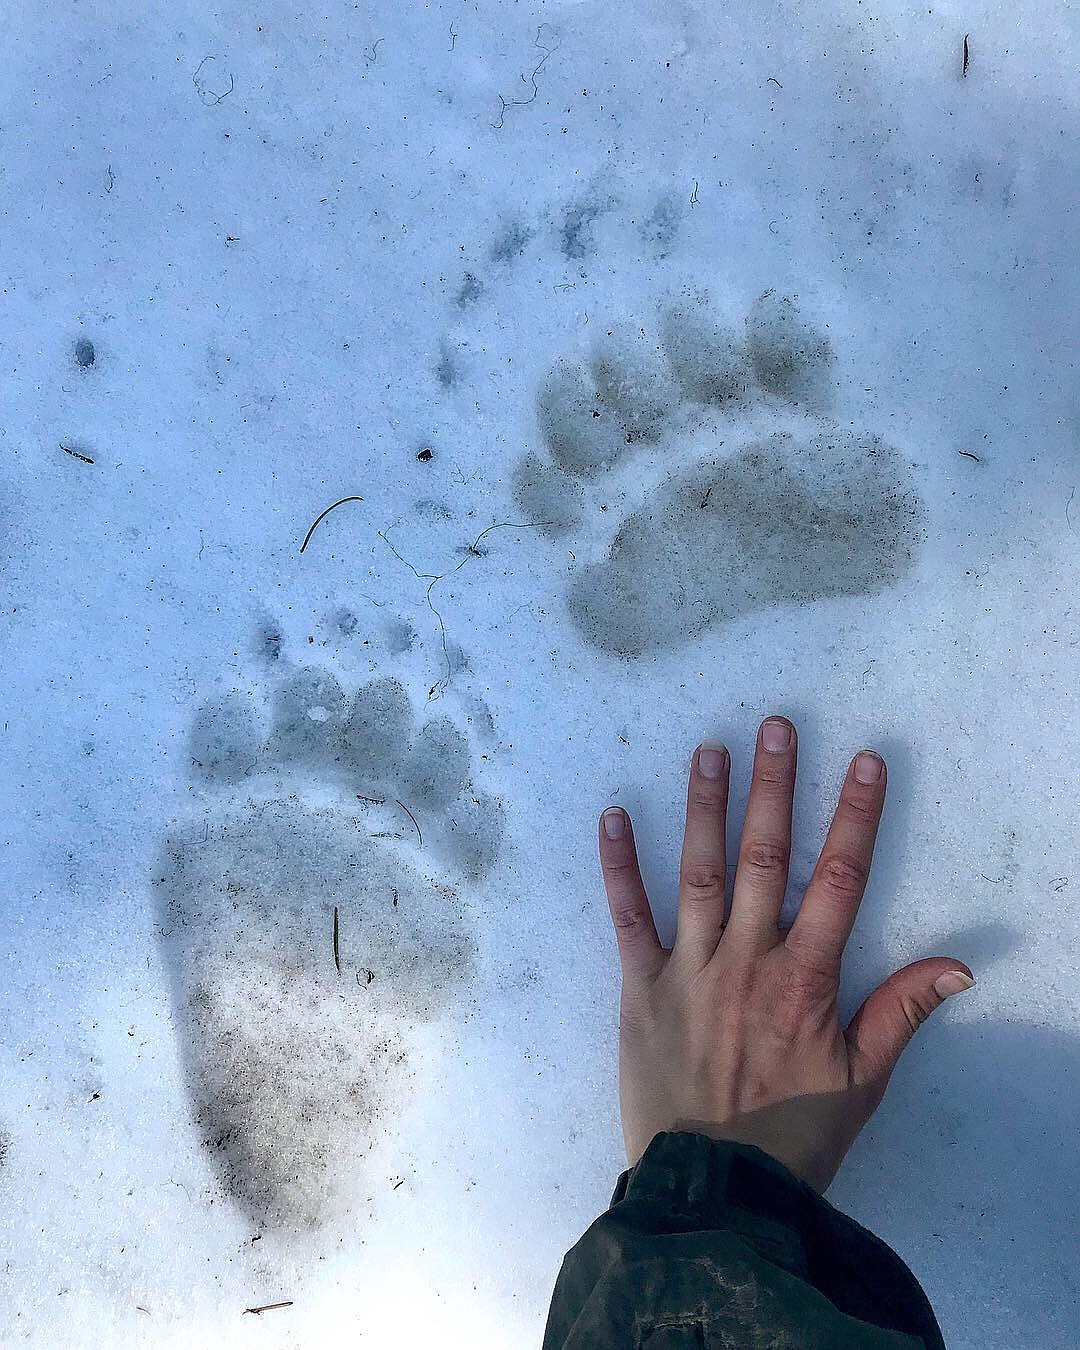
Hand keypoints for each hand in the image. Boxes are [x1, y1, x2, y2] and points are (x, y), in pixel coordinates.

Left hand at [599, 717, 975, 1193]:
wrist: (713, 1193)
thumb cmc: (792, 1138)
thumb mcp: (862, 1082)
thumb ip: (901, 1014)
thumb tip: (958, 964)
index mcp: (805, 979)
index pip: (839, 880)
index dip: (854, 816)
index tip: (865, 762)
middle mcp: (746, 959)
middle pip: (764, 858)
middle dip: (773, 787)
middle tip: (775, 726)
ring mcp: (688, 969)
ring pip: (698, 872)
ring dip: (704, 807)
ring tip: (709, 749)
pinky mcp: (640, 987)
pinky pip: (627, 917)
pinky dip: (618, 866)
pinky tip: (613, 817)